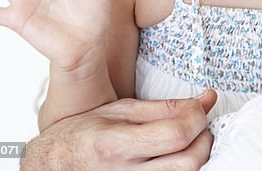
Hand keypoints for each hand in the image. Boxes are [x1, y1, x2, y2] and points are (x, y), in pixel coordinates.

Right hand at [22, 91, 216, 169]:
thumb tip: (207, 99)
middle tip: (197, 124)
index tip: (198, 107)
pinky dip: (182, 168)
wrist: (54, 164)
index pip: (176, 134)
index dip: (197, 117)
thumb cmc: (83, 135)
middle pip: (189, 162)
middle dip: (203, 139)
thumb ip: (167, 107)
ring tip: (187, 140)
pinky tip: (177, 155)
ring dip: (196, 155)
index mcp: (116, 145)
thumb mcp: (121, 110)